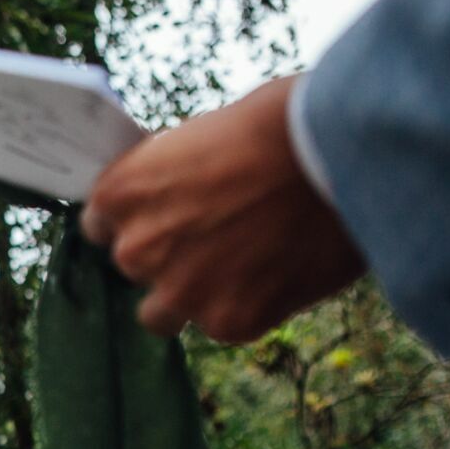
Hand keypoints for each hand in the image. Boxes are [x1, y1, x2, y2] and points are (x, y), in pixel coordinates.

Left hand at [79, 73, 365, 343]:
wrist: (348, 150)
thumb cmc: (282, 123)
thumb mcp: (202, 136)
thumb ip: (171, 180)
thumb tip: (170, 201)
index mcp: (121, 194)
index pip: (100, 226)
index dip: (135, 222)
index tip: (159, 220)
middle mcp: (138, 249)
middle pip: (135, 268)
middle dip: (170, 256)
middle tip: (220, 236)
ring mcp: (182, 291)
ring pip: (163, 315)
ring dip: (192, 296)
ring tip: (240, 269)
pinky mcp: (230, 321)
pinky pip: (224, 325)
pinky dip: (249, 307)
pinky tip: (282, 275)